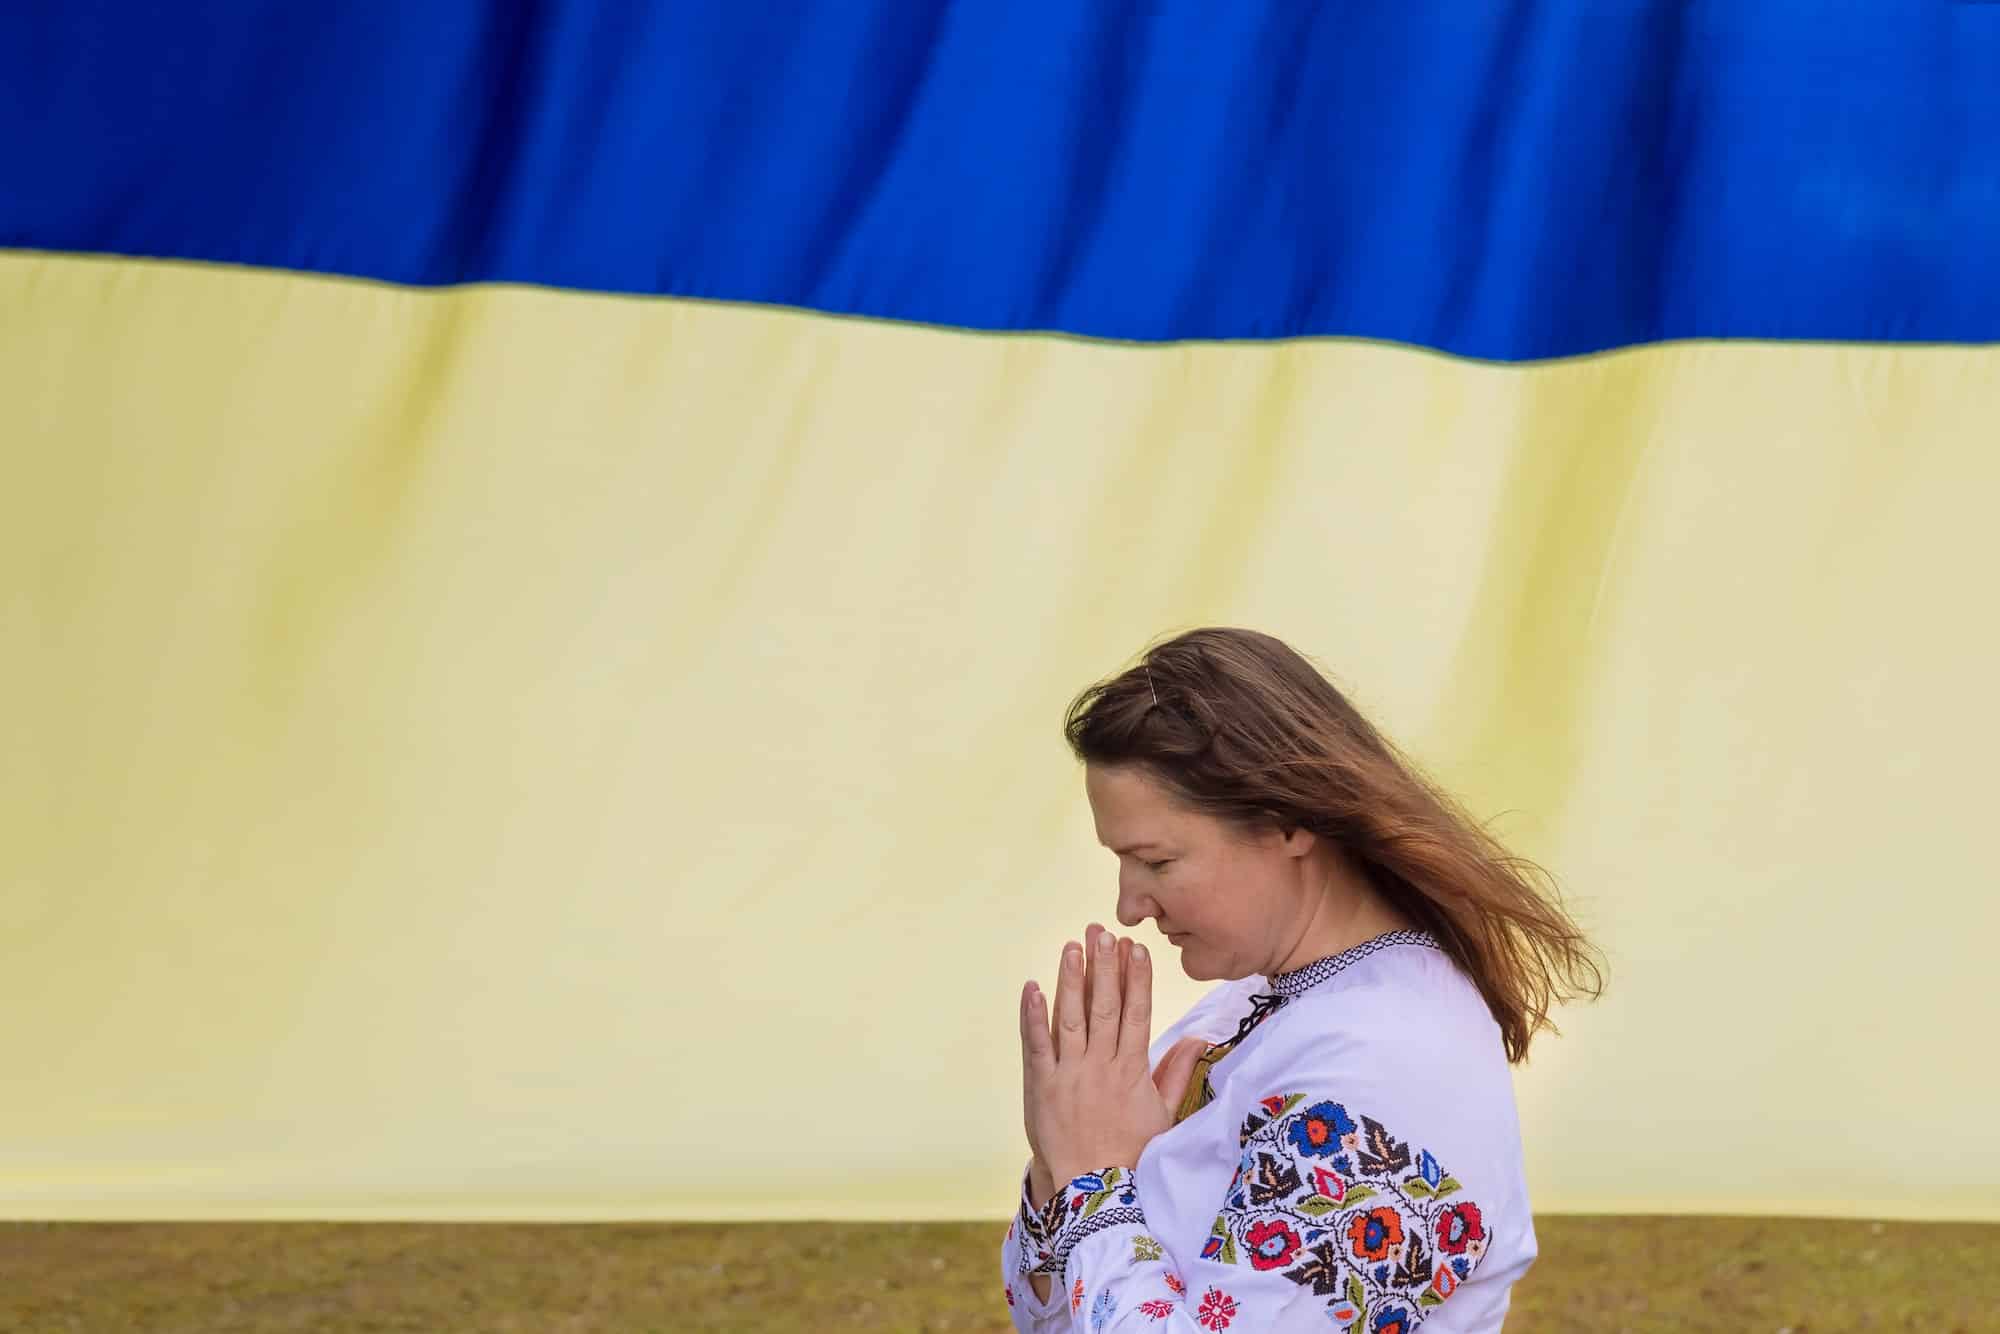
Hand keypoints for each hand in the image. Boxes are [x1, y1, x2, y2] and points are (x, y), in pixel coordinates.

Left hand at [1019, 924, 1208, 1191]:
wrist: (1094, 1189)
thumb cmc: (1131, 1152)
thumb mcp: (1163, 1113)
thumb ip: (1176, 1072)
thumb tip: (1198, 1039)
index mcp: (1132, 1069)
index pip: (1137, 1013)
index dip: (1136, 979)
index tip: (1136, 948)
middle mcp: (1102, 1066)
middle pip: (1105, 1007)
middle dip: (1104, 967)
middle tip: (1102, 931)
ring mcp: (1071, 1074)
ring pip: (1072, 1017)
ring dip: (1071, 980)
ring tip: (1073, 946)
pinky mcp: (1042, 1086)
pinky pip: (1037, 1044)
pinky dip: (1033, 1015)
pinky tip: (1033, 987)